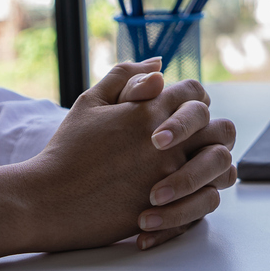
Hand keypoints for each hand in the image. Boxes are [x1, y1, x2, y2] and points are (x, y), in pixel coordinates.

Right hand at [0, 63, 236, 259]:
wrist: (47, 200)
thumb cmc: (67, 150)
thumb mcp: (90, 102)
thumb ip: (125, 76)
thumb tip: (159, 63)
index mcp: (150, 110)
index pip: (196, 94)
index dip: (192, 101)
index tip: (182, 113)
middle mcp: (168, 141)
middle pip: (221, 128)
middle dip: (212, 133)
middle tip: (196, 143)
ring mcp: (171, 174)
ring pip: (222, 164)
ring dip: (213, 165)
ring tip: (194, 169)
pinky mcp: (168, 206)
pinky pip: (207, 199)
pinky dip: (203, 196)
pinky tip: (186, 194)